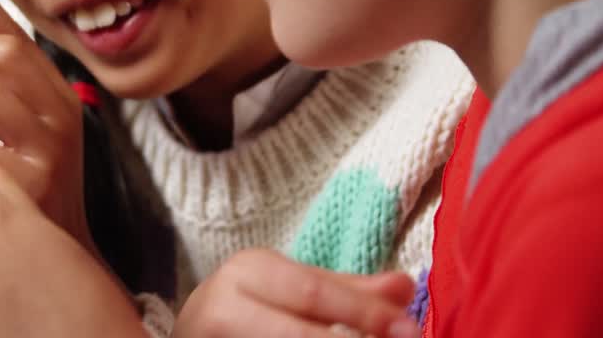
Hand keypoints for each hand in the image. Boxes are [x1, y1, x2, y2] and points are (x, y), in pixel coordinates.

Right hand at [174, 249, 420, 337]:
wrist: (190, 330)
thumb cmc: (252, 303)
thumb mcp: (293, 286)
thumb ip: (349, 290)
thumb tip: (406, 287)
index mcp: (250, 270)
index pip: (315, 292)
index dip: (366, 314)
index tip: (411, 331)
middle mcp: (225, 304)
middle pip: (299, 335)